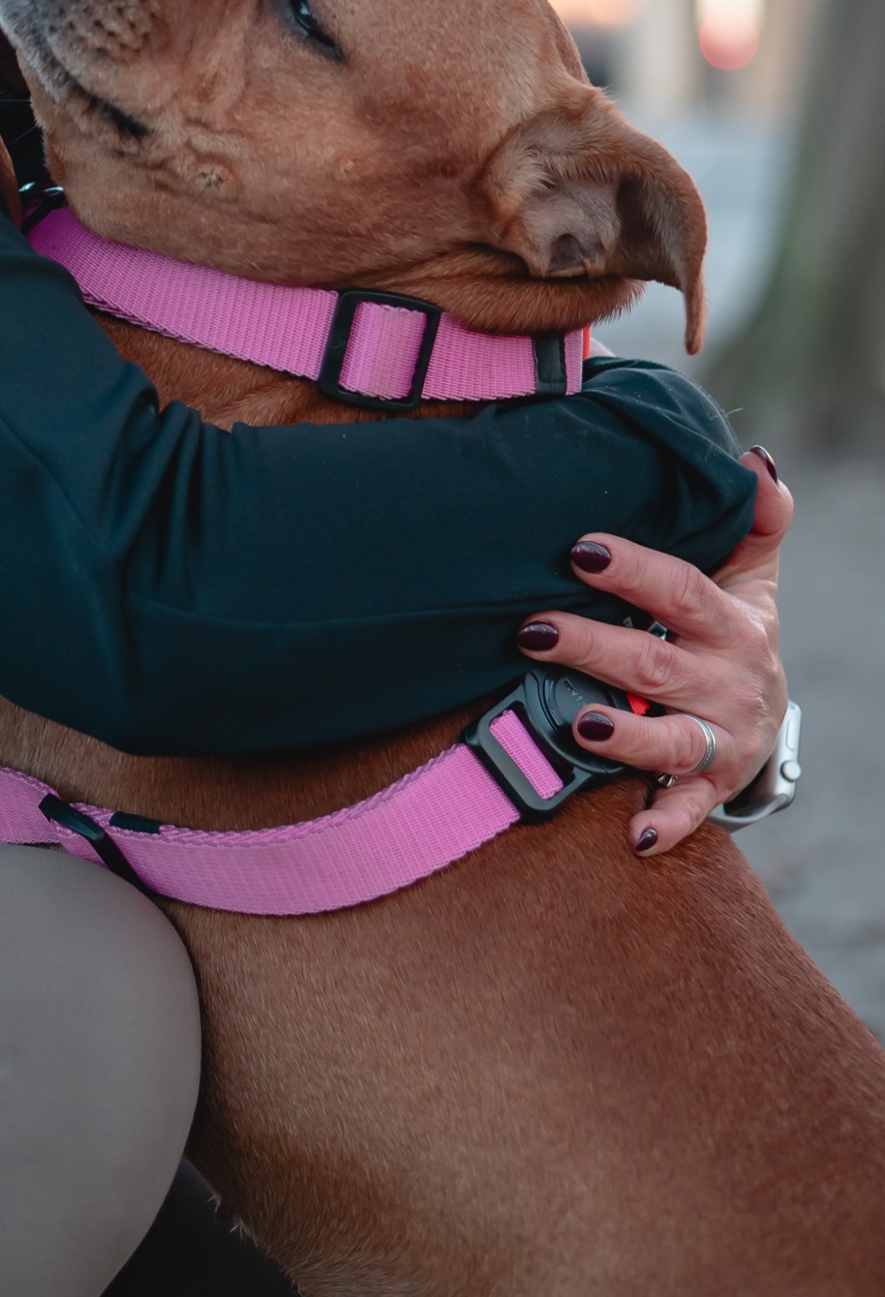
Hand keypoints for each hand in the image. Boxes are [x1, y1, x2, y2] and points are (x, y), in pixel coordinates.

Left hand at [515, 450, 791, 858]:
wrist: (766, 713)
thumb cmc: (733, 627)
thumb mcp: (752, 574)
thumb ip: (755, 518)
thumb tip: (754, 461)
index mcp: (734, 624)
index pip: (682, 591)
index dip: (633, 569)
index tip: (579, 548)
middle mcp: (730, 683)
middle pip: (655, 665)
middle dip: (593, 646)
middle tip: (530, 628)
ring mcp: (722, 739)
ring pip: (670, 740)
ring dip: (624, 736)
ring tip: (578, 722)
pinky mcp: (712, 785)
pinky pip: (690, 809)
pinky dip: (666, 823)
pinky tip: (636, 835)